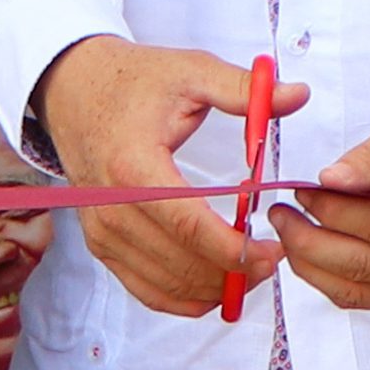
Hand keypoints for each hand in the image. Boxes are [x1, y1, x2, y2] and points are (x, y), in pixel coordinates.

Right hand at [35, 38, 309, 317]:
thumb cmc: (132, 81)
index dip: (234, 249)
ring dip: (212, 288)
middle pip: (179, 262)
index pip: (188, 225)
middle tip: (273, 260)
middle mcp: (111, 206)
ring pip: (165, 283)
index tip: (273, 250)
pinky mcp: (99, 242)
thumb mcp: (189, 72)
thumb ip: (242, 89)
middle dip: (233, 273)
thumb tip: (297, 95)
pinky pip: (142, 287)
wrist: (73, 88)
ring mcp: (102, 229)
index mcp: (134, 166)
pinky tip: (213, 289)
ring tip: (251, 271)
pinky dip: (181, 297)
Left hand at [271, 94, 369, 311]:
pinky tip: (305, 250)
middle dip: (312, 241)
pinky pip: (363, 296)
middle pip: (365, 263)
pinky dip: (326, 279)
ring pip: (358, 289)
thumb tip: (332, 180)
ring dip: (312, 264)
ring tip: (285, 229)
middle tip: (279, 213)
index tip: (300, 190)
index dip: (334, 210)